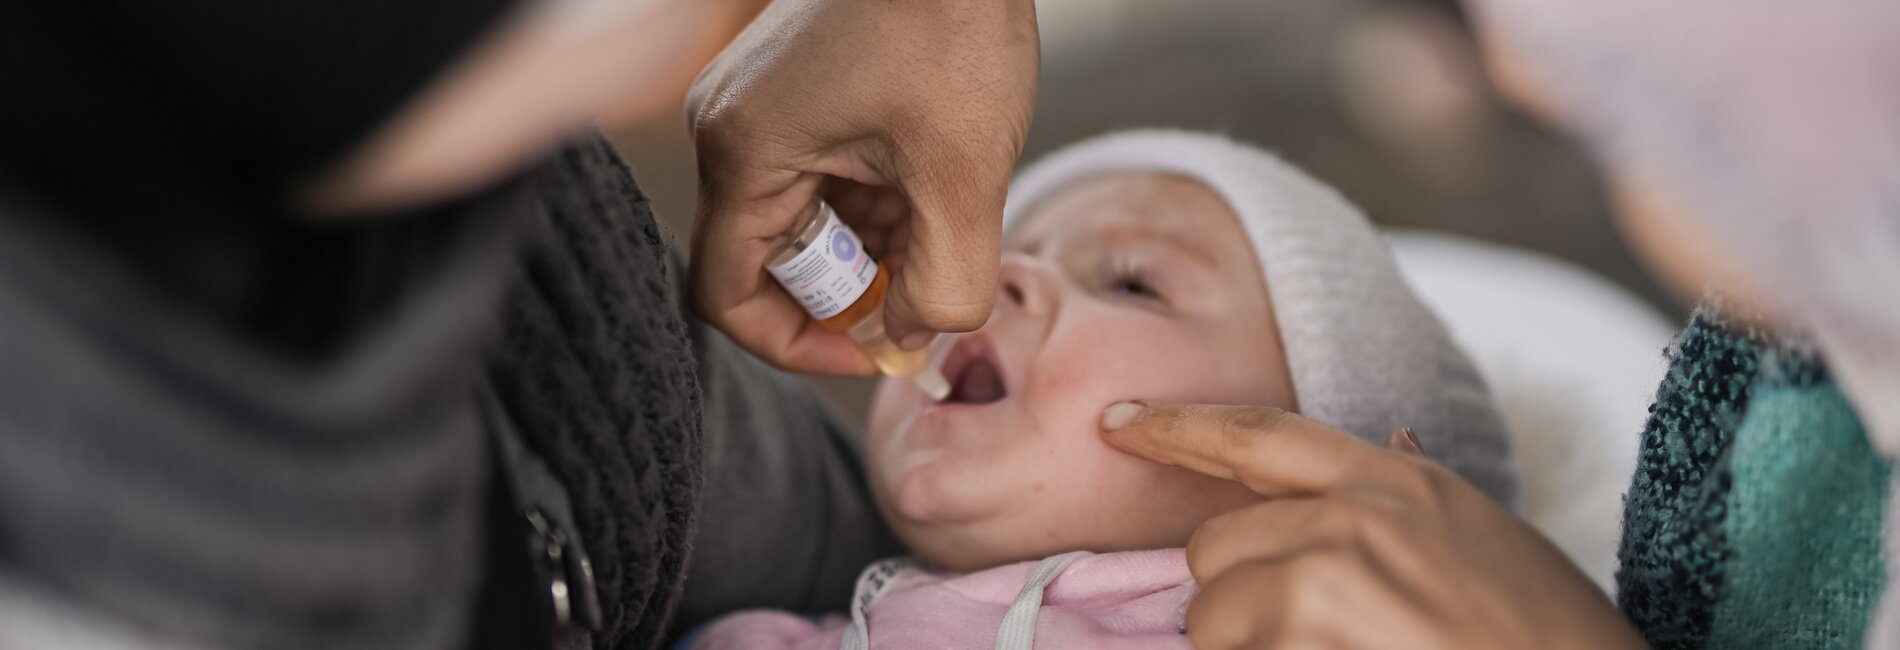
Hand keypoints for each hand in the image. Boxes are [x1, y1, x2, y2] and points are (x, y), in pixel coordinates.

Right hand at [688, 0, 1038, 374]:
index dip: (798, 345)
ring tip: (946, 227)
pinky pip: (820, 175)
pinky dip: (875, 201)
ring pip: (805, 219)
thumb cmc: (950, 23)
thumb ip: (945, 284)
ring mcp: (760, 106)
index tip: (872, 351)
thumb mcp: (963, 174)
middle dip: (853, 288)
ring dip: (873, 245)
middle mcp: (731, 131)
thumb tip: (918, 342)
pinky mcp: (796, 90)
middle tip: (927, 287)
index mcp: (745, 153)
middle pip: (772, 259)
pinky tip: (935, 190)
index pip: (728, 296)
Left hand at [1099, 400, 1646, 648]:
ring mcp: (1326, 586)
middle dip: (1233, 600)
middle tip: (1305, 642)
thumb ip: (1419, 498)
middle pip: (1214, 547)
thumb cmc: (1553, 645)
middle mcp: (1353, 521)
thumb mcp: (1493, 545)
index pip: (1259, 436)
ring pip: (1211, 620)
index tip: (1117, 426)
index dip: (1180, 429)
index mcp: (1399, 487)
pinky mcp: (1304, 645)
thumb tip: (1392, 438)